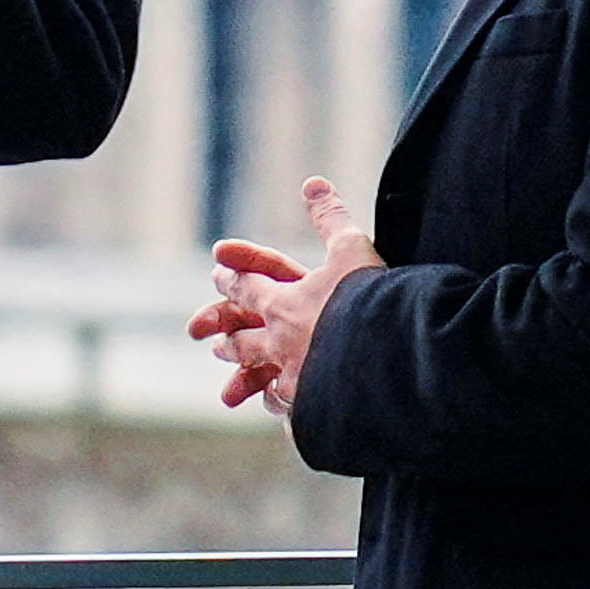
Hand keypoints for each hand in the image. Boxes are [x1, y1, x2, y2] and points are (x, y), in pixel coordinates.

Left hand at [187, 179, 382, 415]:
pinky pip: (286, 405)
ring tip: (228, 384)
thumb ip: (330, 217)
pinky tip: (276, 407)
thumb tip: (312, 181)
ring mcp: (293, 377)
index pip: (247, 287)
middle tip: (202, 330)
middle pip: (242, 335)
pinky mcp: (312, 406)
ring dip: (241, 374)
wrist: (388, 357)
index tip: (217, 271)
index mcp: (284, 302)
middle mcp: (280, 342)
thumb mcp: (352, 249)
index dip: (231, 278)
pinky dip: (279, 404)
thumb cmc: (368, 299)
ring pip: (258, 374)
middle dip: (225, 329)